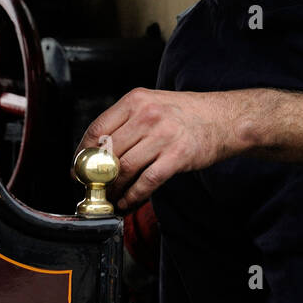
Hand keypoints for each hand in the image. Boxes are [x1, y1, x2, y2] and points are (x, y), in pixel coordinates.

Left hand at [78, 87, 242, 212]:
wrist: (224, 119)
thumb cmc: (186, 113)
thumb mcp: (152, 104)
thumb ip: (126, 122)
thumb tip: (96, 150)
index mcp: (137, 100)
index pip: (97, 129)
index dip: (83, 153)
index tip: (78, 168)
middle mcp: (148, 115)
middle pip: (109, 152)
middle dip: (97, 175)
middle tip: (93, 187)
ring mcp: (163, 135)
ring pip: (125, 169)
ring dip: (113, 188)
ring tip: (111, 196)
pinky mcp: (177, 156)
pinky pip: (146, 182)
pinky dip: (132, 196)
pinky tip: (127, 201)